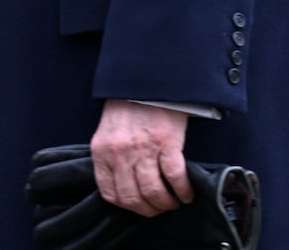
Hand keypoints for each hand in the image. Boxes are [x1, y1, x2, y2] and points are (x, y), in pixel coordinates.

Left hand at [89, 99, 192, 217]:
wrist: (146, 78)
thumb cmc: (128, 104)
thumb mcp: (108, 131)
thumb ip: (111, 156)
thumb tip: (124, 184)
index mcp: (102, 151)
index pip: (110, 194)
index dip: (128, 206)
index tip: (140, 206)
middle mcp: (120, 153)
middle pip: (132, 198)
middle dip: (149, 210)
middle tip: (160, 208)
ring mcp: (143, 148)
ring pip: (153, 192)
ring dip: (166, 203)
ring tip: (174, 202)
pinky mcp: (166, 142)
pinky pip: (175, 177)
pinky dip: (183, 190)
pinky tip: (187, 193)